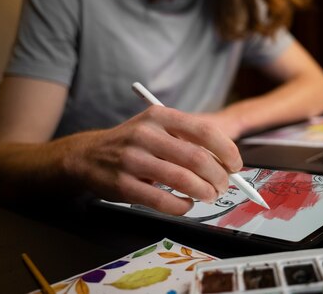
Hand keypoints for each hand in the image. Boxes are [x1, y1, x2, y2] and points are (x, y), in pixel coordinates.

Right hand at [66, 105, 241, 214]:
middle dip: (219, 177)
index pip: (205, 131)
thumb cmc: (132, 143)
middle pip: (198, 158)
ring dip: (204, 192)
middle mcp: (146, 134)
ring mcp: (133, 160)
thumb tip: (226, 162)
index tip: (236, 165)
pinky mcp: (123, 185)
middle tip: (223, 186)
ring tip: (209, 195)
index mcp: (160, 116)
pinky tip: (186, 204)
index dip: (227, 150)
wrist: (86, 155)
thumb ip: (187, 140)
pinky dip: (182, 206)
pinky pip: (163, 201)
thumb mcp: (157, 128)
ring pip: (183, 180)